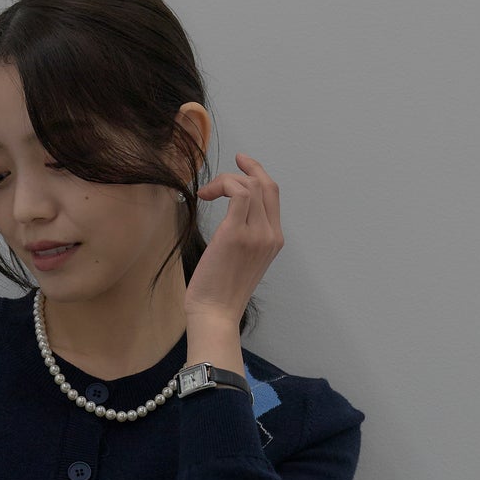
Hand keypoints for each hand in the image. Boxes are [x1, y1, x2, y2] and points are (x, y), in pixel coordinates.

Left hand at [183, 153, 283, 324]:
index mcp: (274, 241)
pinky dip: (221, 185)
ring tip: (206, 193)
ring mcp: (256, 234)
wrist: (215, 314)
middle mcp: (270, 235)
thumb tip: (232, 219)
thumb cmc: (221, 293)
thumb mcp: (241, 262)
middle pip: (265, 185)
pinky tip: (205, 196)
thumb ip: (245, 238)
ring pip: (251, 185)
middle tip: (227, 167)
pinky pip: (236, 192)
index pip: (272, 196)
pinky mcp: (236, 233)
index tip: (242, 164)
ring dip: (226, 180)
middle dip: (246, 169)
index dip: (258, 174)